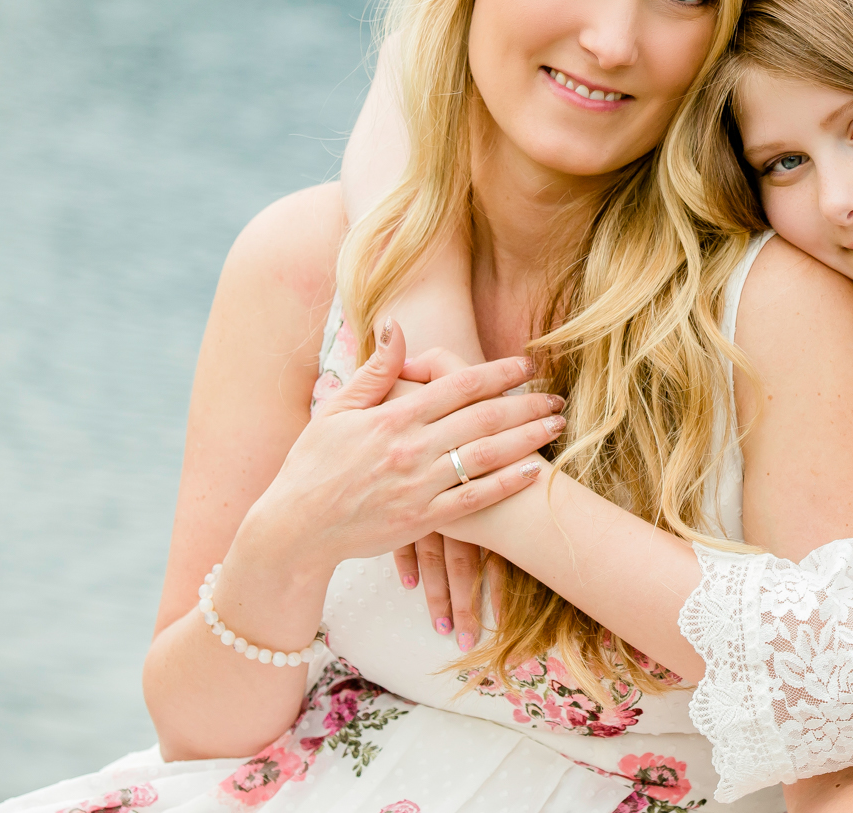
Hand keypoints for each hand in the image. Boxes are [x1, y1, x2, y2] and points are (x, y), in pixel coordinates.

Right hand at [243, 321, 565, 573]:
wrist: (295, 528)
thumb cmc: (313, 465)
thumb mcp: (337, 410)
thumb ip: (375, 370)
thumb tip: (397, 326)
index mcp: (393, 416)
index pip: (458, 384)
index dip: (498, 372)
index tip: (527, 364)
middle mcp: (411, 448)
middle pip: (483, 417)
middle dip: (526, 403)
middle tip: (557, 396)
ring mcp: (419, 486)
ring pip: (486, 455)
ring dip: (527, 438)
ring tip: (557, 426)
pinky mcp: (422, 520)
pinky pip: (474, 499)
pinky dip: (507, 483)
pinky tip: (535, 470)